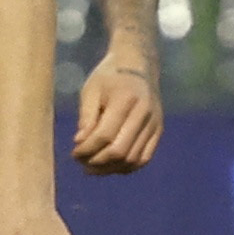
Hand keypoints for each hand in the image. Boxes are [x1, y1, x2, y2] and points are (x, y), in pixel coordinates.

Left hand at [72, 57, 163, 173]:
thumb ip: (86, 117)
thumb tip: (80, 143)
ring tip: (93, 167)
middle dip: (97, 162)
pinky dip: (127, 167)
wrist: (138, 66)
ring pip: (133, 159)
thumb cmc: (109, 77)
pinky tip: (111, 166)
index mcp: (125, 99)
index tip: (74, 153)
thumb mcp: (91, 90)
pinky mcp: (158, 130)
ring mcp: (154, 123)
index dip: (87, 150)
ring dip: (111, 168)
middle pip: (120, 151)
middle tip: (82, 162)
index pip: (105, 135)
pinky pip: (144, 158)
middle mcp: (144, 113)